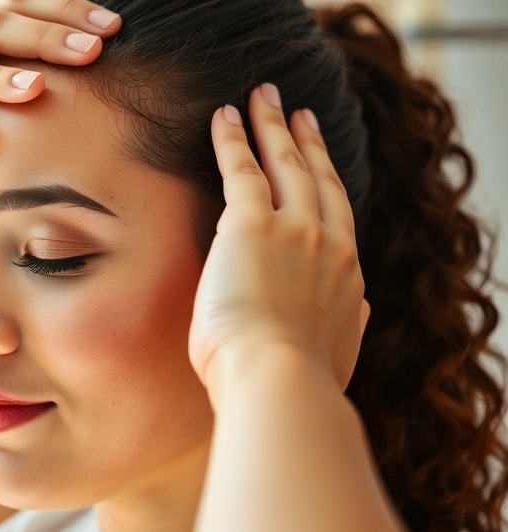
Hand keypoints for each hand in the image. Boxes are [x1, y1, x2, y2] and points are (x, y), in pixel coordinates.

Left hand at [187, 84, 370, 400]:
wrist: (279, 381)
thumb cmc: (296, 380)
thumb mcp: (337, 352)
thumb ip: (349, 324)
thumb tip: (363, 309)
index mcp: (346, 276)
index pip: (337, 216)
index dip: (328, 181)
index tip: (322, 160)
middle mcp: (327, 243)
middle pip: (318, 177)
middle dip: (305, 140)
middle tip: (298, 112)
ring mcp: (293, 229)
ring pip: (283, 162)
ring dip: (271, 125)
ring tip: (261, 97)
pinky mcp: (252, 225)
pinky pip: (241, 169)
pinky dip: (232, 139)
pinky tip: (223, 116)